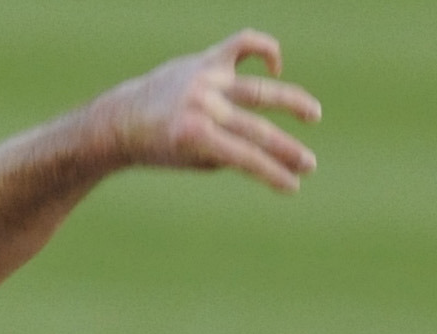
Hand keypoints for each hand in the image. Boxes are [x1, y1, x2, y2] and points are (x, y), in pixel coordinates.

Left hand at [93, 31, 321, 191]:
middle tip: (310, 164)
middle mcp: (202, 105)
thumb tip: (269, 147)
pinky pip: (243, 44)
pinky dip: (264, 49)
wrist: (123, 120)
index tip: (294, 186)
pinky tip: (275, 67)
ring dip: (292, 102)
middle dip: (287, 150)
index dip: (273, 174)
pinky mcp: (205, 59)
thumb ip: (230, 152)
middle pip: (257, 129)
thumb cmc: (162, 149)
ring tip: (313, 114)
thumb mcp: (194, 161)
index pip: (246, 157)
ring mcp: (205, 78)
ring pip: (259, 89)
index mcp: (194, 136)